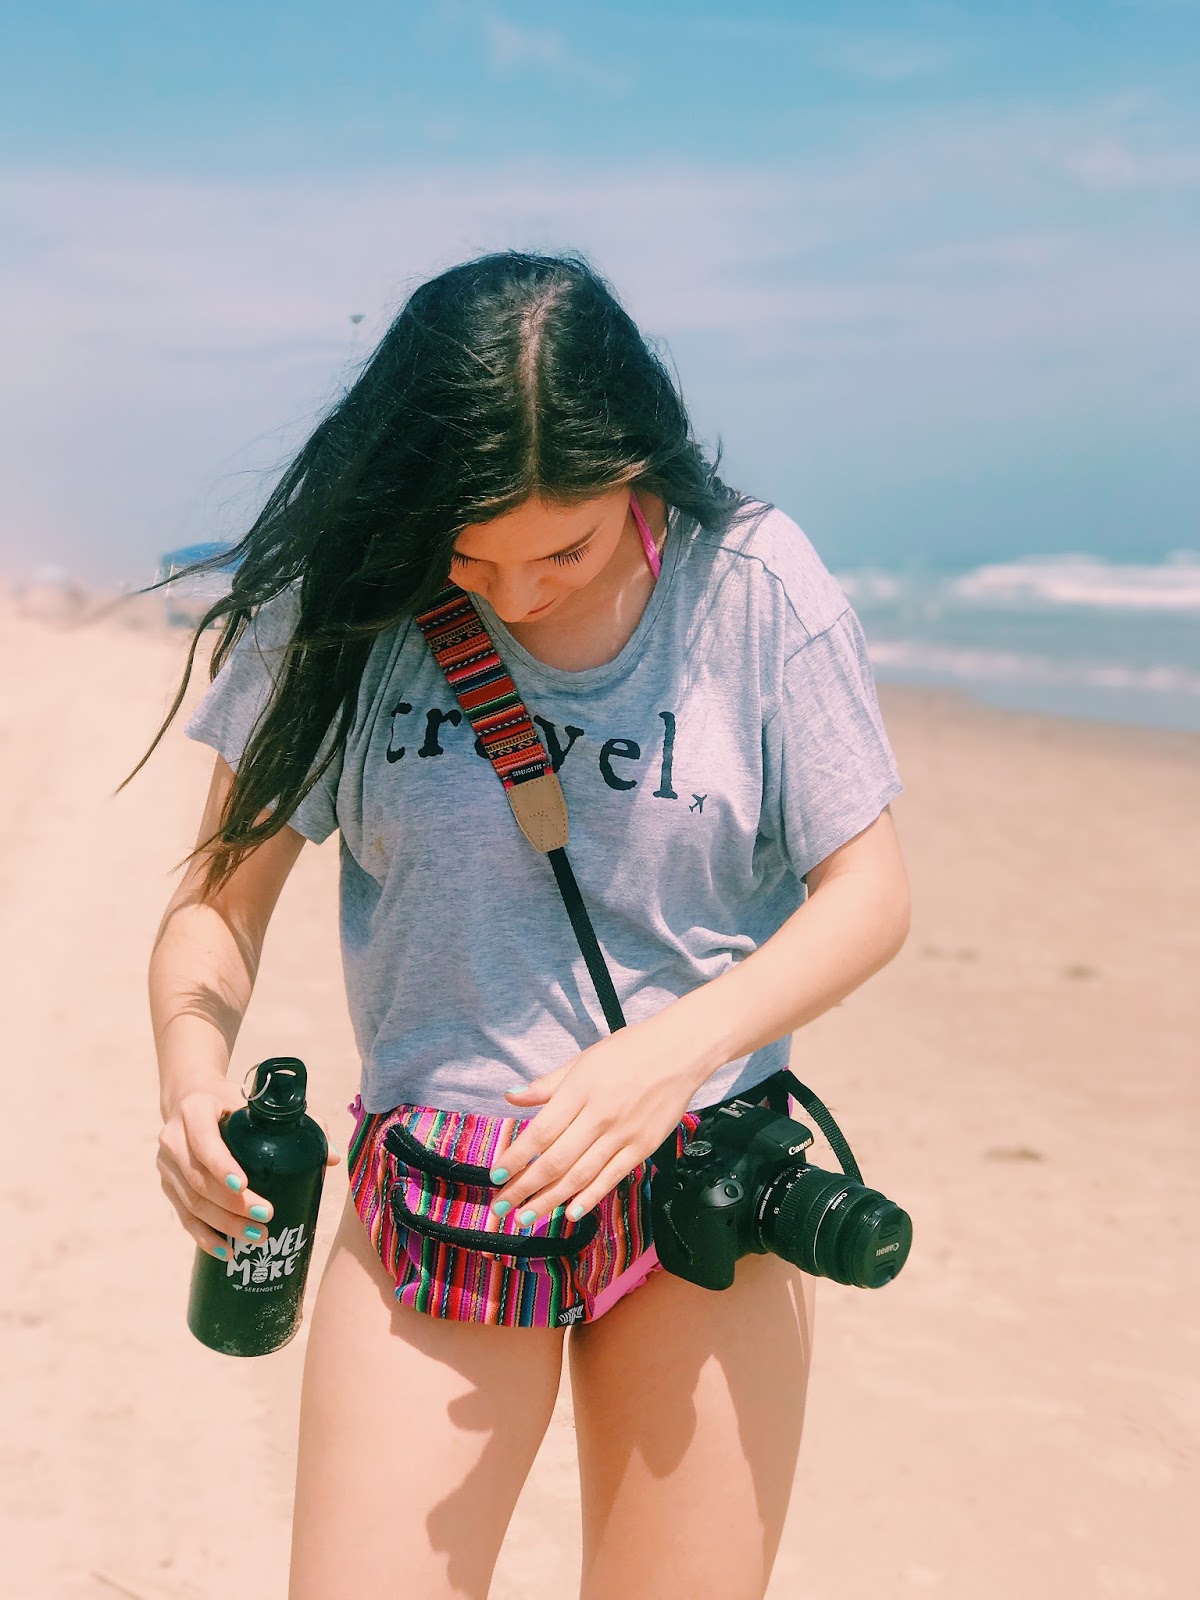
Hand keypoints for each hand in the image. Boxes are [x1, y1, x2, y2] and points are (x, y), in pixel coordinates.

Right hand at [158, 1082, 341, 1259]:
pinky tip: (226, 1252)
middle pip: (200, 1179)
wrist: (190, 1098)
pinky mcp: (167, 1186)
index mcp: (194, 1110)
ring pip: (192, 1202)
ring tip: (256, 1237)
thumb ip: (298, 1121)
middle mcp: (173, 1138)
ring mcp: (167, 1165)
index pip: (204, 1140)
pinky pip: (184, 1217)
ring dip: (223, 1224)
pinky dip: (204, 1237)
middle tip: (266, 1217)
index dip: (222, 1165)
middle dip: (233, 1204)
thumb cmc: (232, 1101)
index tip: (245, 1185)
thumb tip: (331, 1158)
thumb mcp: (257, 1101)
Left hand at [488, 1017, 703, 1227]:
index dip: (516, 1157)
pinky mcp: (643, 1147)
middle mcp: (599, 1116)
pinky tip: (571, 1212)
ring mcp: (623, 1134)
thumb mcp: (583, 1060)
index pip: (541, 1132)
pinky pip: (612, 1177)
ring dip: (550, 1200)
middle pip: (556, 1160)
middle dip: (525, 1187)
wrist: (681, 1051)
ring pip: (581, 1175)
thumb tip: (511, 1097)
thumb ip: (547, 1084)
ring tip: (527, 1217)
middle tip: (502, 1207)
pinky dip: (590, 1197)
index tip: (496, 1175)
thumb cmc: (629, 1050)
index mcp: (580, 1090)